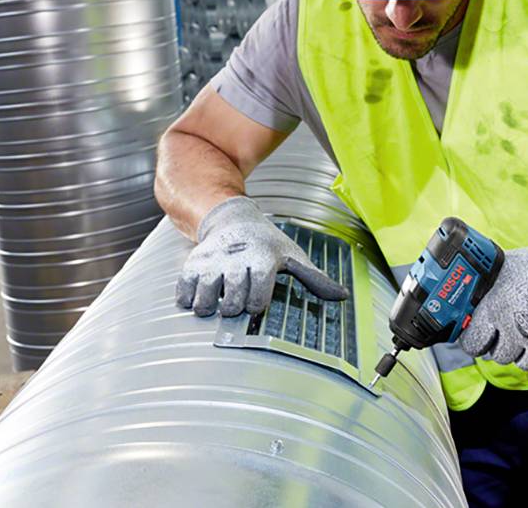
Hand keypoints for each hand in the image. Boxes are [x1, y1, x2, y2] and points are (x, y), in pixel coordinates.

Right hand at [176, 196, 348, 316]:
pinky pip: (184, 290)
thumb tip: (342, 296)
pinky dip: (188, 299)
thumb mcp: (293, 257)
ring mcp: (212, 262)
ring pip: (205, 298)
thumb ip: (315, 279)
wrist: (233, 218)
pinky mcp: (192, 263)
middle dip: (235, 309)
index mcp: (263, 260)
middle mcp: (237, 260)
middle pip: (232, 301)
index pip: (258, 296)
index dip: (257, 305)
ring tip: (215, 304)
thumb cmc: (267, 244)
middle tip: (236, 303)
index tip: (257, 303)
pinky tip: (198, 297)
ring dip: (209, 307)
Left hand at [459, 219, 527, 371]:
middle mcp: (518, 327)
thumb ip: (486, 293)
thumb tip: (466, 308)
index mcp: (498, 307)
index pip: (473, 343)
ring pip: (524, 363)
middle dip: (506, 344)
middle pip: (499, 356)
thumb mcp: (507, 269)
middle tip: (517, 328)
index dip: (478, 341)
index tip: (484, 340)